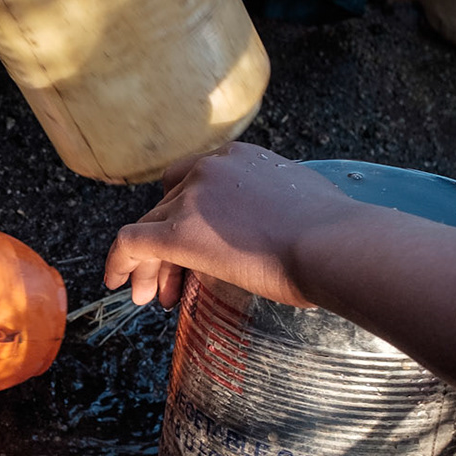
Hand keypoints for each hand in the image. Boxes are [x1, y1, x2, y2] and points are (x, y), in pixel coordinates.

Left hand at [103, 143, 362, 308]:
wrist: (337, 246)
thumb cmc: (336, 238)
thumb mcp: (299, 204)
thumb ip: (268, 208)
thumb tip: (267, 232)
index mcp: (241, 159)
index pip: (195, 183)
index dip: (186, 215)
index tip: (192, 251)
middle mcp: (211, 168)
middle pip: (169, 205)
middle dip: (165, 246)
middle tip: (169, 285)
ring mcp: (193, 198)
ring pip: (150, 226)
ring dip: (148, 263)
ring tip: (149, 297)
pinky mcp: (179, 231)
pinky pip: (131, 242)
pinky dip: (120, 262)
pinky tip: (118, 282)